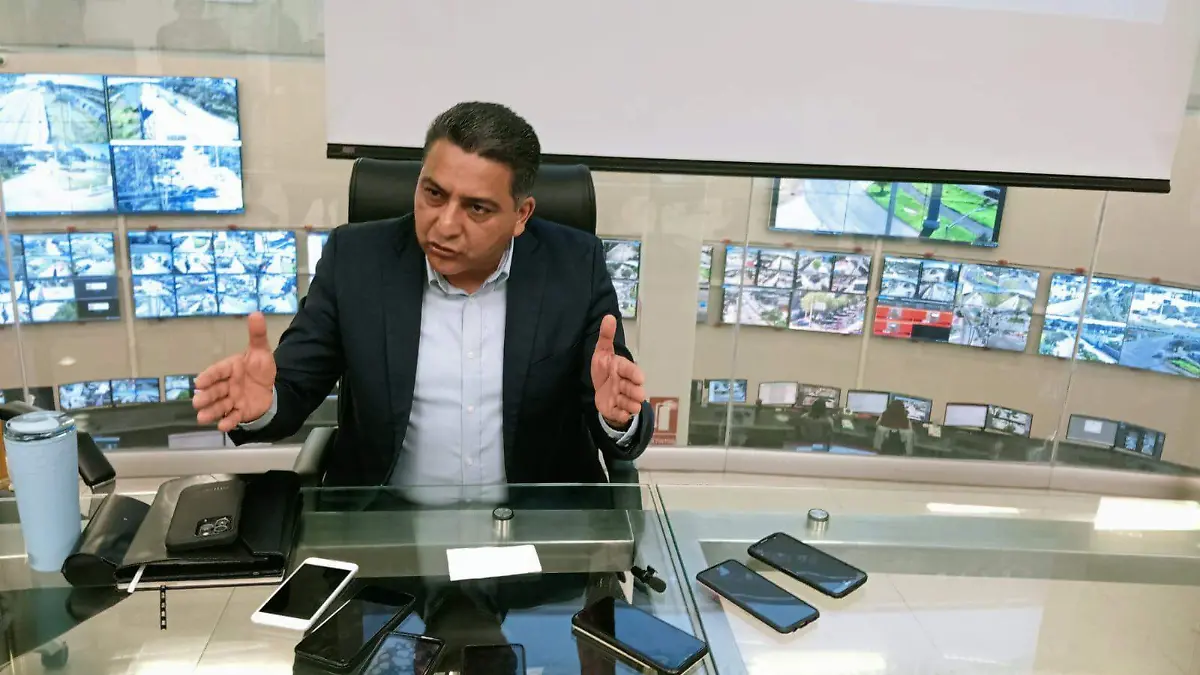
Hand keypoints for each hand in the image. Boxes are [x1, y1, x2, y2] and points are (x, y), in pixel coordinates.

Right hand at [193, 312, 275, 431]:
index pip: (217, 371)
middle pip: (215, 391)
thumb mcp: (261, 351)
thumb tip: (256, 313)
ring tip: (202, 418)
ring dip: (211, 412)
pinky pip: (233, 418)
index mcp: (230, 368)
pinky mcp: (239, 412)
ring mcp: (232, 400)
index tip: (199, 382)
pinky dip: (228, 422)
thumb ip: (257, 334)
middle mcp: (227, 385)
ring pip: (220, 406)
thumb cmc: (259, 369)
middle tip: (197, 402)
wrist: (269, 388)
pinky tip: (222, 427)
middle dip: (206, 397)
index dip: (209, 376)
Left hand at [591, 315, 645, 428]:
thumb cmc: (604, 369)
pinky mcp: (616, 410)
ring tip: (629, 406)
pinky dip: (621, 415)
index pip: (630, 370)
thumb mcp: (602, 352)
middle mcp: (624, 384)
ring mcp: (621, 398)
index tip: (640, 378)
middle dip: (635, 392)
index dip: (634, 374)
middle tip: (637, 394)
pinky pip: (621, 415)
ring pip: (630, 404)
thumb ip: (606, 336)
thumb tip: (608, 316)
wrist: (600, 389)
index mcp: (622, 369)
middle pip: (633, 390)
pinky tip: (620, 413)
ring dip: (630, 405)